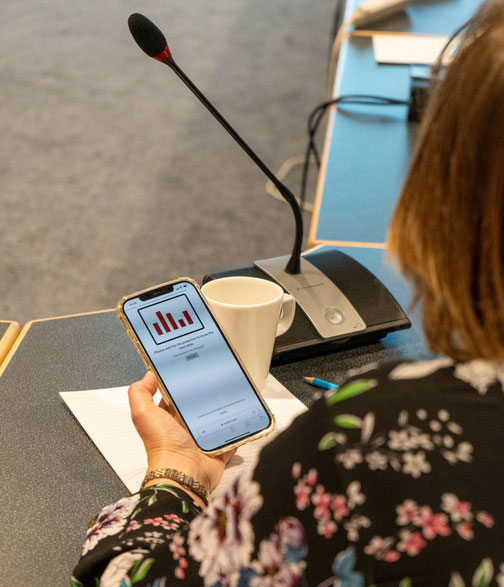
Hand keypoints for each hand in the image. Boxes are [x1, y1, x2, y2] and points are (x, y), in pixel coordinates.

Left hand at [128, 372, 234, 494]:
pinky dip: (236, 429)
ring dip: (223, 409)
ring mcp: (202, 439)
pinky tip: (242, 416)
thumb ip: (140, 393)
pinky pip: (230, 436)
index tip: (193, 368)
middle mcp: (184, 428)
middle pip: (198, 405)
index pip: (175, 395)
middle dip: (207, 394)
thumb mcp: (143, 414)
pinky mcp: (218, 449)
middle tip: (218, 378)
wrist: (184, 473)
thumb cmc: (163, 446)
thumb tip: (148, 376)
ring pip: (216, 418)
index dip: (182, 382)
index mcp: (168, 418)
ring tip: (233, 394)